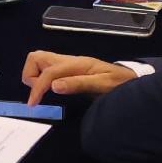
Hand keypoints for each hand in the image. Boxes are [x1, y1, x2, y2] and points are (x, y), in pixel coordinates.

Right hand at [20, 51, 147, 101]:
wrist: (130, 79)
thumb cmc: (118, 83)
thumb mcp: (102, 85)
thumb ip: (78, 84)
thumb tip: (54, 86)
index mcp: (76, 64)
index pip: (49, 73)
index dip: (37, 88)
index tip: (34, 105)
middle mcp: (68, 60)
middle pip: (36, 57)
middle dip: (31, 75)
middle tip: (39, 93)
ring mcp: (67, 63)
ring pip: (39, 61)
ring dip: (34, 76)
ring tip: (42, 92)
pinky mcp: (68, 69)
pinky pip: (46, 68)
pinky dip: (41, 77)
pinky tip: (49, 90)